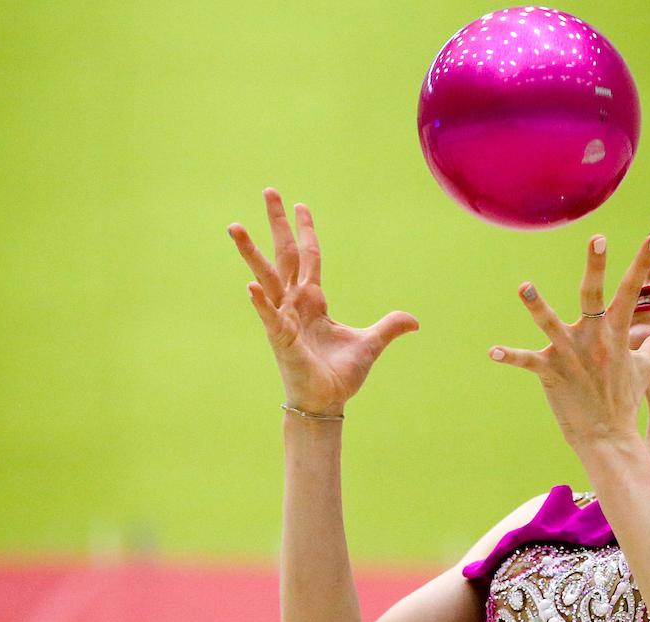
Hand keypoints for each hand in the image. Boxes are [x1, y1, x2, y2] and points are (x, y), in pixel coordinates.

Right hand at [229, 187, 418, 414]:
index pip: (310, 256)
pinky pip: (269, 317)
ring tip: (234, 227)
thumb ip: (390, 327)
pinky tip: (250, 285)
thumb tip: (414, 321)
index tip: (300, 205)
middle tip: (270, 190)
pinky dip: (260, 302)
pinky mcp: (282, 339)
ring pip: (266, 277)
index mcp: (314, 300)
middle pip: (285, 254)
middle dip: (277, 223)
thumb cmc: (340, 374)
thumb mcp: (371, 344)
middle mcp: (295, 303)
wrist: (327, 403)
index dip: (306, 230)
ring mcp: (284, 318)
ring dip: (251, 252)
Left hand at [488, 234, 649, 446]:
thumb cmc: (624, 400)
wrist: (608, 437)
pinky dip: (510, 356)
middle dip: (596, 266)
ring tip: (524, 286)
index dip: (643, 264)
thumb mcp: (644, 370)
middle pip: (593, 295)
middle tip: (597, 238)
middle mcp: (594, 339)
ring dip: (536, 306)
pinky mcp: (551, 373)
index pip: (632, 291)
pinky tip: (493, 352)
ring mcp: (571, 355)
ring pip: (551, 324)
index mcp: (615, 333)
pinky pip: (527, 362)